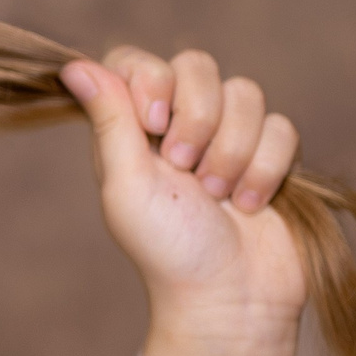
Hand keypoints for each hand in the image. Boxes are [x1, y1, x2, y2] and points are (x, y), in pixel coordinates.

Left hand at [62, 47, 304, 355]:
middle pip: (196, 63)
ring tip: (217, 195)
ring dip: (232, 149)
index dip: (149, 78)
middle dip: (197, 116)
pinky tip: (249, 204)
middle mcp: (177, 124)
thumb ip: (109, 120)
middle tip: (185, 168)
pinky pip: (282, 126)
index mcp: (130, 129)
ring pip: (246, 92)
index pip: (134, 61)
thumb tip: (73, 65)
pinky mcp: (271, 153)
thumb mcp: (126, 183)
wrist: (229, 295)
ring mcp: (227, 135)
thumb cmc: (166, 247)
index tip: (153, 120)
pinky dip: (265, 168)